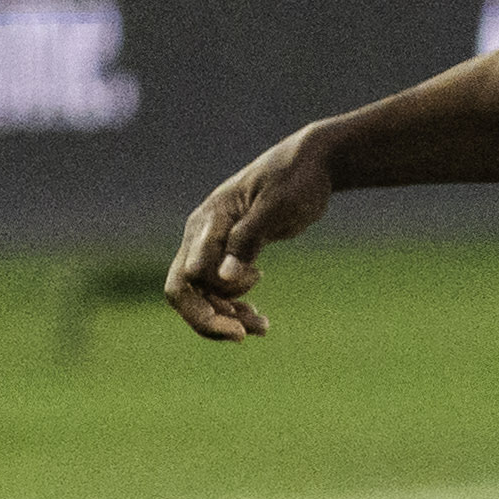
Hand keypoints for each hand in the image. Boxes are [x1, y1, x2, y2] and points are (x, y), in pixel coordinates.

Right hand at [164, 130, 335, 340]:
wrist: (312, 163)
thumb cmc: (295, 179)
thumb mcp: (276, 208)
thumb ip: (248, 241)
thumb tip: (223, 278)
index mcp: (207, 223)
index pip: (188, 276)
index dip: (206, 306)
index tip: (243, 321)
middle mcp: (203, 235)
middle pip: (186, 290)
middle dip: (209, 318)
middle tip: (244, 336)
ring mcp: (216, 244)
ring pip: (205, 293)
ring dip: (226, 315)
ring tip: (262, 328)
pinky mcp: (234, 251)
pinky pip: (221, 288)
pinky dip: (235, 306)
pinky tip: (257, 317)